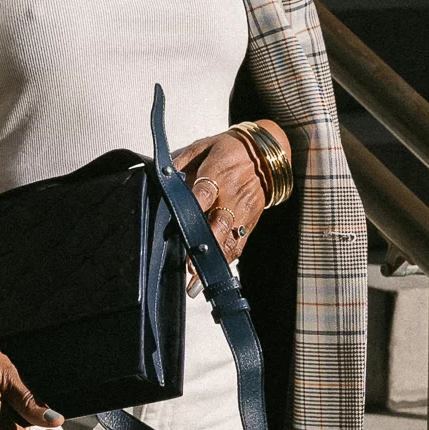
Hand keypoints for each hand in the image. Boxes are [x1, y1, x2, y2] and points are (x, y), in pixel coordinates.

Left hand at [172, 119, 290, 269]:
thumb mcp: (202, 146)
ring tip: (197, 283)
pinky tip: (213, 277)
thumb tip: (161, 176)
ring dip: (214, 262)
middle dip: (205, 246)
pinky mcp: (249, 223)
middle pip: (218, 224)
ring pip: (229, 240)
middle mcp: (231, 196)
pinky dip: (226, 262)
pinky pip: (238, 245)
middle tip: (189, 266)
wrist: (267, 154)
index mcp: (218, 173)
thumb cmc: (230, 150)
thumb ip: (179, 162)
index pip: (203, 194)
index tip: (179, 229)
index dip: (191, 211)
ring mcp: (242, 212)